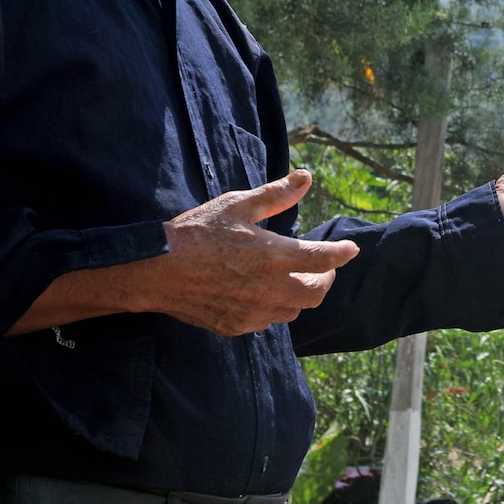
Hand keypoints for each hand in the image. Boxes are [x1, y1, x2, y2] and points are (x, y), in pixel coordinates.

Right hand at [7, 171, 359, 336]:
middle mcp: (269, 289)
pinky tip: (264, 295)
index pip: (324, 260)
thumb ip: (276, 194)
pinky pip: (267, 322)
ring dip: (300, 296)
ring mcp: (252, 312)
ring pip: (293, 311)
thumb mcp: (237, 204)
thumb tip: (307, 177)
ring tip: (293, 279)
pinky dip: (274, 309)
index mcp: (274, 256)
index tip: (350, 249)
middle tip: (322, 268)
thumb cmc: (196, 232)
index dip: (342, 254)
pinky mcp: (235, 326)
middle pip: (315, 294)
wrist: (153, 270)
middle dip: (325, 280)